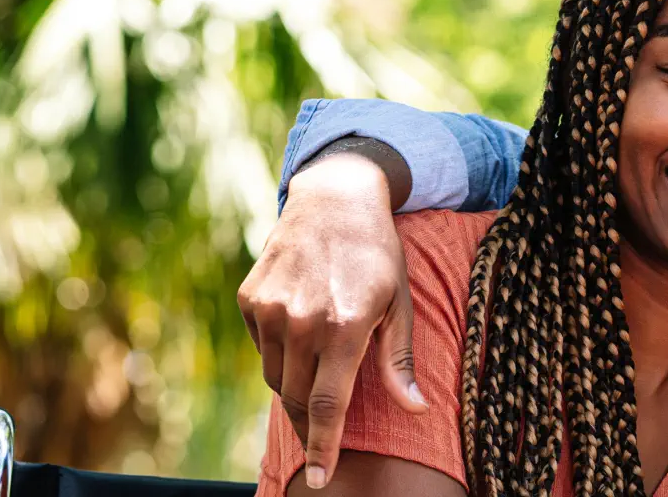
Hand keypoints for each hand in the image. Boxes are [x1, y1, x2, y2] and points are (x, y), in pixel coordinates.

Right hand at [237, 150, 422, 488]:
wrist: (334, 198)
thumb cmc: (377, 254)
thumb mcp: (399, 303)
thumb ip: (399, 359)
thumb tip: (417, 408)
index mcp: (344, 326)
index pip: (328, 404)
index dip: (324, 446)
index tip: (320, 478)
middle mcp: (301, 320)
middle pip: (297, 398)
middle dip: (309, 427)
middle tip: (321, 445)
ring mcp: (270, 309)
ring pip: (275, 376)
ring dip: (294, 391)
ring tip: (315, 387)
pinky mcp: (250, 298)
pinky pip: (261, 347)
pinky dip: (279, 356)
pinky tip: (299, 342)